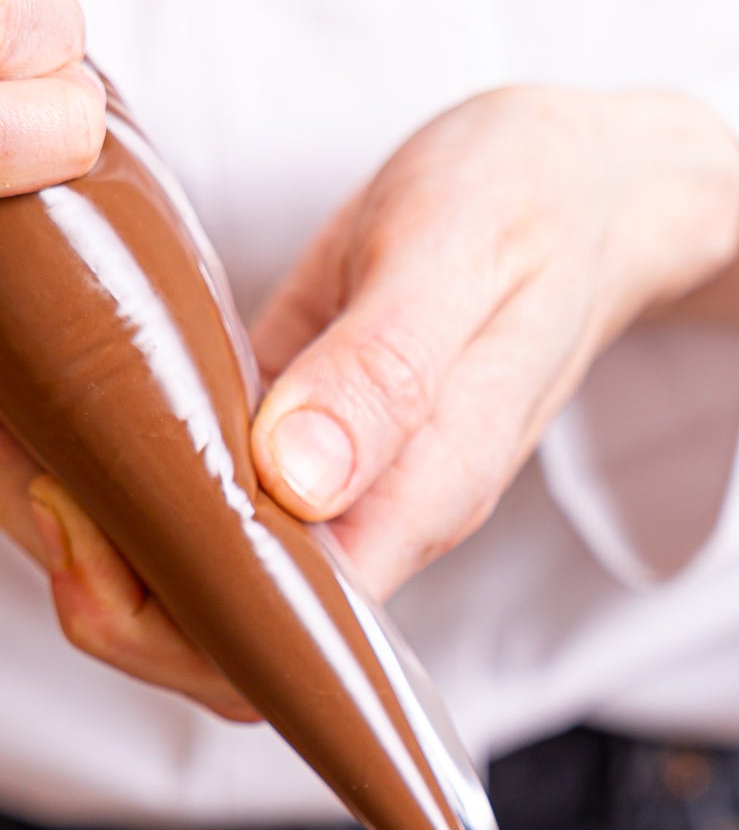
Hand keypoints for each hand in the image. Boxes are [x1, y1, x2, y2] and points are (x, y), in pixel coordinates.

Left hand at [24, 84, 738, 719]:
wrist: (592, 191)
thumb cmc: (532, 209)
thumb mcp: (457, 258)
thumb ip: (385, 375)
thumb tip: (298, 482)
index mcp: (422, 500)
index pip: (289, 636)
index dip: (174, 614)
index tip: (87, 518)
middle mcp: (378, 519)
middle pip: (238, 638)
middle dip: (123, 600)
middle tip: (44, 486)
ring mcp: (341, 491)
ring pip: (217, 581)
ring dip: (120, 545)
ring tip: (43, 454)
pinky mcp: (306, 447)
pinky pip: (217, 503)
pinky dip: (141, 485)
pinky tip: (81, 430)